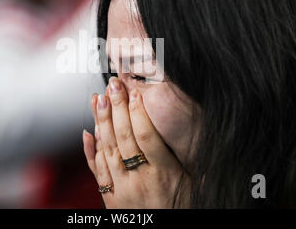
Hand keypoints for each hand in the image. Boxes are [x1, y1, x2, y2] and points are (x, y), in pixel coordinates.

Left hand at [83, 77, 185, 207]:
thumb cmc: (181, 210)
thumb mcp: (194, 187)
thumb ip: (195, 163)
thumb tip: (207, 138)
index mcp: (164, 175)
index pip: (147, 137)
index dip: (139, 113)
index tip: (136, 92)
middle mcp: (140, 180)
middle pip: (125, 138)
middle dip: (118, 108)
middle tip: (113, 85)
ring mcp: (122, 188)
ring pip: (108, 149)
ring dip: (102, 122)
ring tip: (99, 99)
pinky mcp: (110, 196)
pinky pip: (97, 170)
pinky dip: (91, 149)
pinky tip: (88, 130)